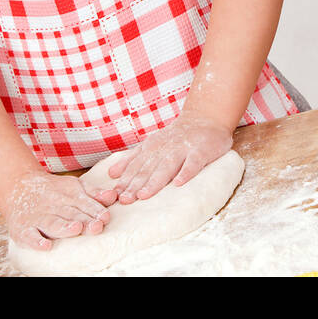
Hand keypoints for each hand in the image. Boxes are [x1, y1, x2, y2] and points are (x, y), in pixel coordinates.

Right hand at [0, 169, 113, 250]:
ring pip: (52, 224)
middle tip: (97, 226)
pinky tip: (46, 246)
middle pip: (71, 215)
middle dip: (84, 221)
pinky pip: (29, 235)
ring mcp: (38, 218)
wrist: (18, 185)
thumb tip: (113, 196)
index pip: (84, 204)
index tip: (106, 217)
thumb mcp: (74, 186)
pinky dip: (36, 241)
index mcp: (68, 197)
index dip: (95, 211)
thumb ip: (93, 193)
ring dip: (64, 228)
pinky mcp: (23, 228)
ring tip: (75, 230)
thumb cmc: (53, 191)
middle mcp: (54, 207)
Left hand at [103, 114, 233, 202]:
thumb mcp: (152, 143)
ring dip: (154, 181)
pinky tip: (179, 184)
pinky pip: (193, 163)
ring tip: (144, 195)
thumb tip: (111, 174)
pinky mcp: (200, 151)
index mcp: (152, 147)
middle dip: (135, 184)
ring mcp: (183, 149)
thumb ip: (133, 158)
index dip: (125, 180)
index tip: (114, 195)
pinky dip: (185, 173)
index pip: (135, 165)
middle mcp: (165, 148)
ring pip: (167, 166)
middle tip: (124, 200)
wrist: (206, 118)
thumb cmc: (177, 136)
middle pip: (148, 168)